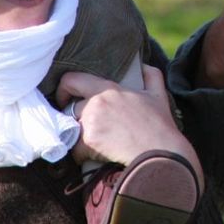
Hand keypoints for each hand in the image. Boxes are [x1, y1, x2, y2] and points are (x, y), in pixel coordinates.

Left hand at [58, 68, 202, 189]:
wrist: (160, 153)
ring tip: (94, 144)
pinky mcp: (89, 141)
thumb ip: (151, 76)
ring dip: (80, 137)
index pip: (72, 79)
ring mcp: (91, 122)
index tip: (66, 99)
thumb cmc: (160, 125)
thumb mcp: (158, 95)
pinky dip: (82, 155)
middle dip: (76, 119)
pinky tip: (96, 157)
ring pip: (73, 129)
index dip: (64, 89)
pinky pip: (76, 149)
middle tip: (86, 128)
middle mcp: (96, 102)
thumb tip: (144, 66)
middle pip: (71, 109)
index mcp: (109, 89)